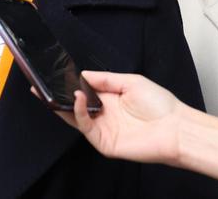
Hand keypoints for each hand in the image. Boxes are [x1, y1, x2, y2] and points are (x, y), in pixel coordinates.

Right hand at [56, 70, 183, 165]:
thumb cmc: (160, 105)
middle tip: (41, 87)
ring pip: (76, 119)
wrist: (176, 128)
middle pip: (75, 107)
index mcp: (111, 100)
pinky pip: (86, 128)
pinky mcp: (104, 143)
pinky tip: (78, 99)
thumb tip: (83, 74)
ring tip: (56, 91)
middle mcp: (105, 115)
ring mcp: (104, 130)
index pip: (84, 92)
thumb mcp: (131, 81)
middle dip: (58, 97)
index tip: (57, 76)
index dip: (70, 85)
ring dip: (64, 106)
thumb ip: (105, 78)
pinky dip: (79, 114)